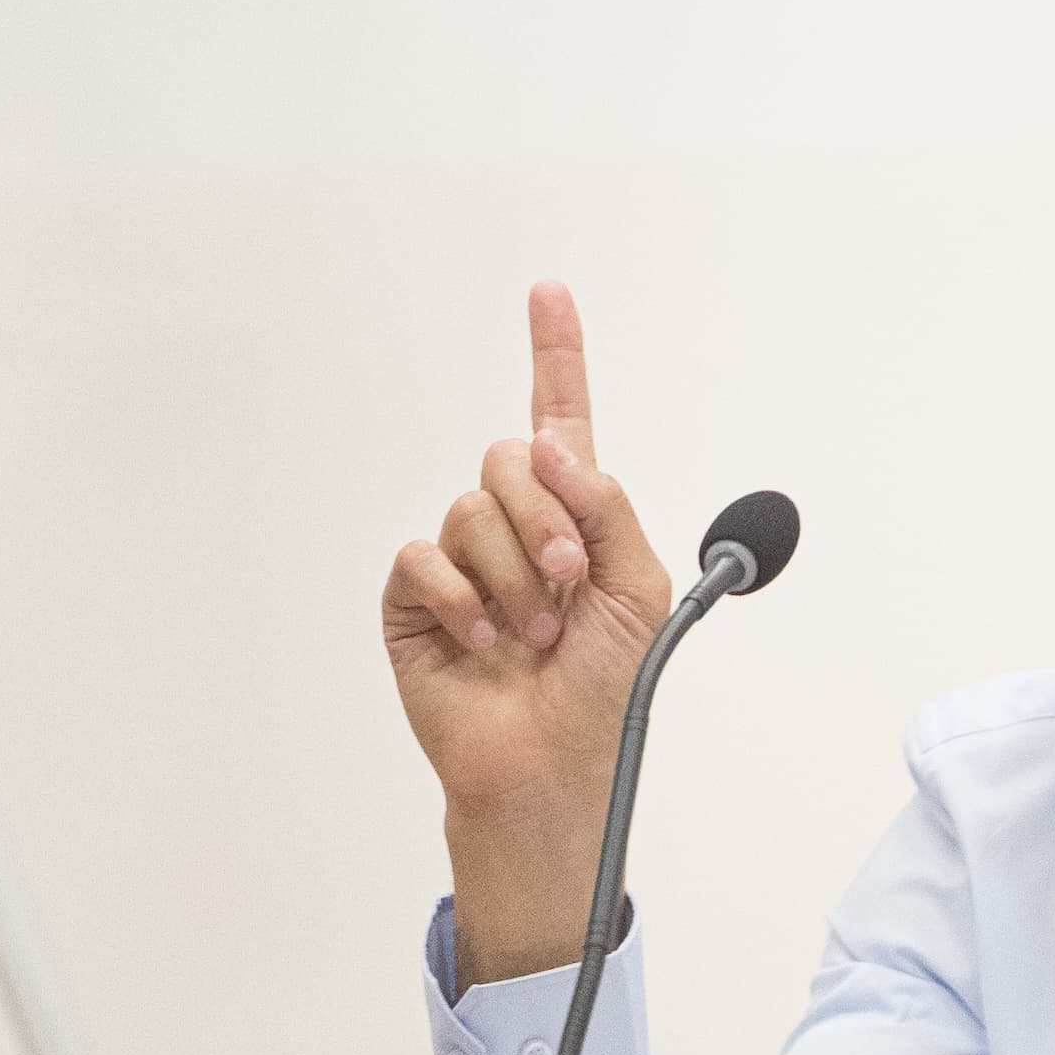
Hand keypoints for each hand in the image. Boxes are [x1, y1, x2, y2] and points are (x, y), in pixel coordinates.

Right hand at [383, 282, 675, 982]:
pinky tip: (483, 641)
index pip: (561, 419)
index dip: (555, 353)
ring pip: (473, 508)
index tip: (549, 291)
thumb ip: (606, 505)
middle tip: (572, 584)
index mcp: (574, 516)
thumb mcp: (639, 587)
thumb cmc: (604, 688)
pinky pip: (426, 556)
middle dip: (549, 519)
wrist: (553, 763)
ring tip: (534, 633)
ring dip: (516, 574)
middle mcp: (514, 528)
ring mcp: (460, 562)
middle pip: (510, 458)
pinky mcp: (414, 598)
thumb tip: (552, 443)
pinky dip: (463, 599)